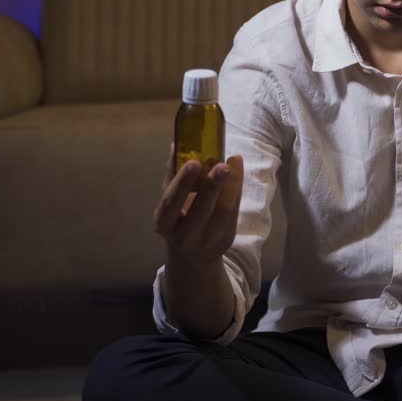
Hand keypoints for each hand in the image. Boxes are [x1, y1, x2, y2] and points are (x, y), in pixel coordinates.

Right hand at [154, 143, 243, 269]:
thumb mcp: (170, 202)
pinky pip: (234, 212)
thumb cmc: (178, 220)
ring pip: (223, 211)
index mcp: (164, 223)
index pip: (172, 203)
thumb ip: (172, 175)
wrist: (192, 257)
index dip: (182, 183)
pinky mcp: (226, 239)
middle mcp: (184, 235)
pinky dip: (236, 190)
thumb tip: (176, 143)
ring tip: (233, 163)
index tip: (194, 162)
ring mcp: (208, 239)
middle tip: (222, 165)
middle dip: (212, 186)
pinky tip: (237, 172)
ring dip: (231, 185)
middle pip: (201, 210)